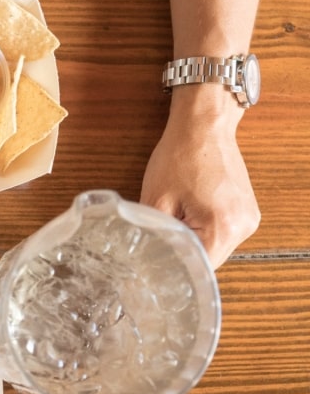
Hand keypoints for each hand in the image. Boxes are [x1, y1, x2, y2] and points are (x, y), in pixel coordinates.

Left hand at [141, 88, 260, 267]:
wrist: (203, 126)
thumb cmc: (180, 156)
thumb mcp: (156, 201)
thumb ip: (154, 234)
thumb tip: (146, 255)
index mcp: (224, 227)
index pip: (198, 267)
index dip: (175, 267)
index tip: (155, 264)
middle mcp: (243, 227)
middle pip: (209, 258)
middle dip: (183, 252)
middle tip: (160, 240)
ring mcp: (249, 218)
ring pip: (214, 246)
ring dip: (194, 239)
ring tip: (174, 221)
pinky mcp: (245, 210)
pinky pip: (221, 231)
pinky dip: (203, 228)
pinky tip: (188, 214)